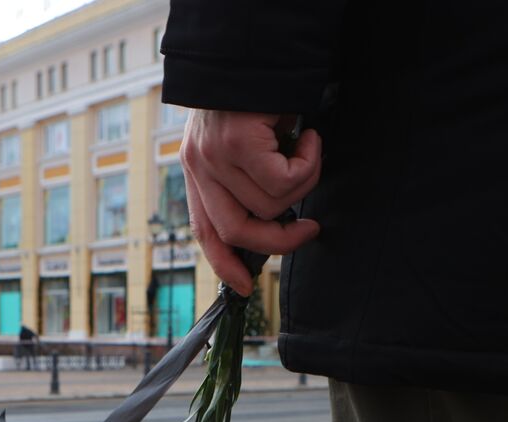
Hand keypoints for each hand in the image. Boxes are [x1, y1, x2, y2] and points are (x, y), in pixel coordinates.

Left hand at [181, 110, 321, 295]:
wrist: (255, 46)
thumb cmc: (262, 93)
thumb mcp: (250, 142)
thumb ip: (251, 179)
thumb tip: (279, 220)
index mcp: (197, 169)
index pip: (204, 230)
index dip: (224, 263)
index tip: (243, 288)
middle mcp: (199, 166)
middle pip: (236, 231)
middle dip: (278, 240)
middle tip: (310, 228)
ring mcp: (214, 156)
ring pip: (270, 204)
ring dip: (303, 183)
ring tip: (309, 149)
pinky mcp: (236, 143)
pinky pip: (283, 180)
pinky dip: (308, 163)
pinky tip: (310, 135)